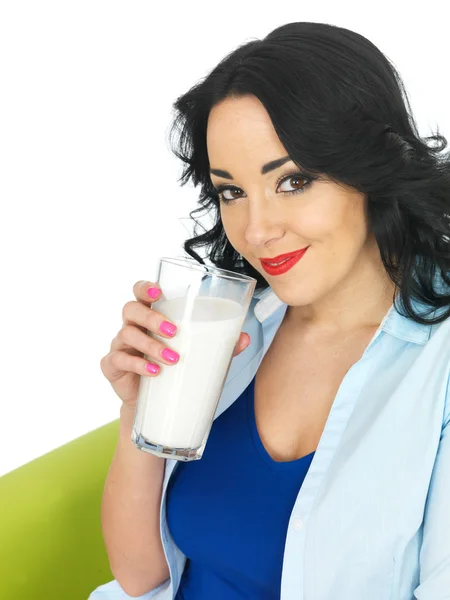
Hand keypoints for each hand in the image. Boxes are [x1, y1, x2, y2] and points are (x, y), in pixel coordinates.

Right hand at [100, 280, 250, 409]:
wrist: (153, 406)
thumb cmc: (173, 368)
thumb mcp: (196, 353)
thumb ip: (220, 344)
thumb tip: (245, 338)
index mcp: (149, 315)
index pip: (140, 292)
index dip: (144, 287)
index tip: (157, 291)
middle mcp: (131, 326)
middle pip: (131, 309)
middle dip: (151, 317)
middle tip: (174, 331)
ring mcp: (120, 345)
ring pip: (126, 334)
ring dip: (150, 345)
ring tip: (173, 358)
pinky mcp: (113, 367)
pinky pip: (118, 360)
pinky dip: (137, 365)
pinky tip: (154, 372)